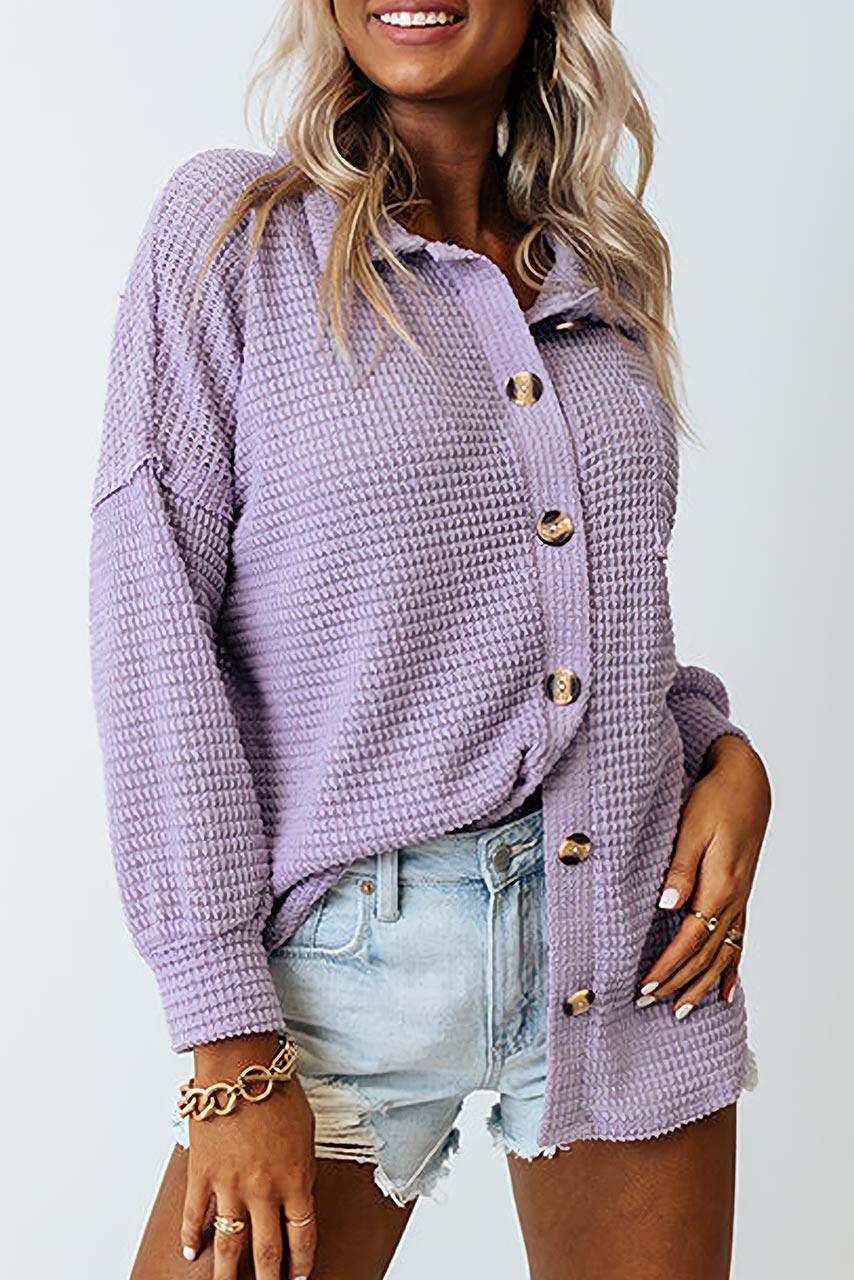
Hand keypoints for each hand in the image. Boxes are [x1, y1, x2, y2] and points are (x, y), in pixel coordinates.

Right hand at [180, 1031, 316, 1279]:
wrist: (240, 1066)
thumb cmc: (278, 1090)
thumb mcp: (306, 1131)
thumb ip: (302, 1169)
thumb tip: (299, 1196)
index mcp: (295, 1179)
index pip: (302, 1238)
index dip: (301, 1265)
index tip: (299, 1279)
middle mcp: (263, 1191)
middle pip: (267, 1254)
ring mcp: (229, 1186)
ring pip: (229, 1246)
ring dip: (228, 1275)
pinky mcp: (202, 1175)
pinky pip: (195, 1217)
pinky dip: (192, 1239)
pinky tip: (192, 1253)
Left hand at [636, 734, 770, 1016]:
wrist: (746, 782)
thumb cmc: (715, 799)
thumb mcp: (692, 827)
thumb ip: (680, 868)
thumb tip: (667, 906)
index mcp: (718, 886)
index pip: (689, 939)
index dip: (667, 967)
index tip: (644, 986)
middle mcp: (732, 899)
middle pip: (705, 955)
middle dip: (677, 983)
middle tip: (648, 1005)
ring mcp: (739, 900)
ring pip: (722, 955)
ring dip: (701, 984)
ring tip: (681, 1010)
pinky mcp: (740, 895)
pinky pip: (738, 941)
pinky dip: (731, 969)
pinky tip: (725, 991)